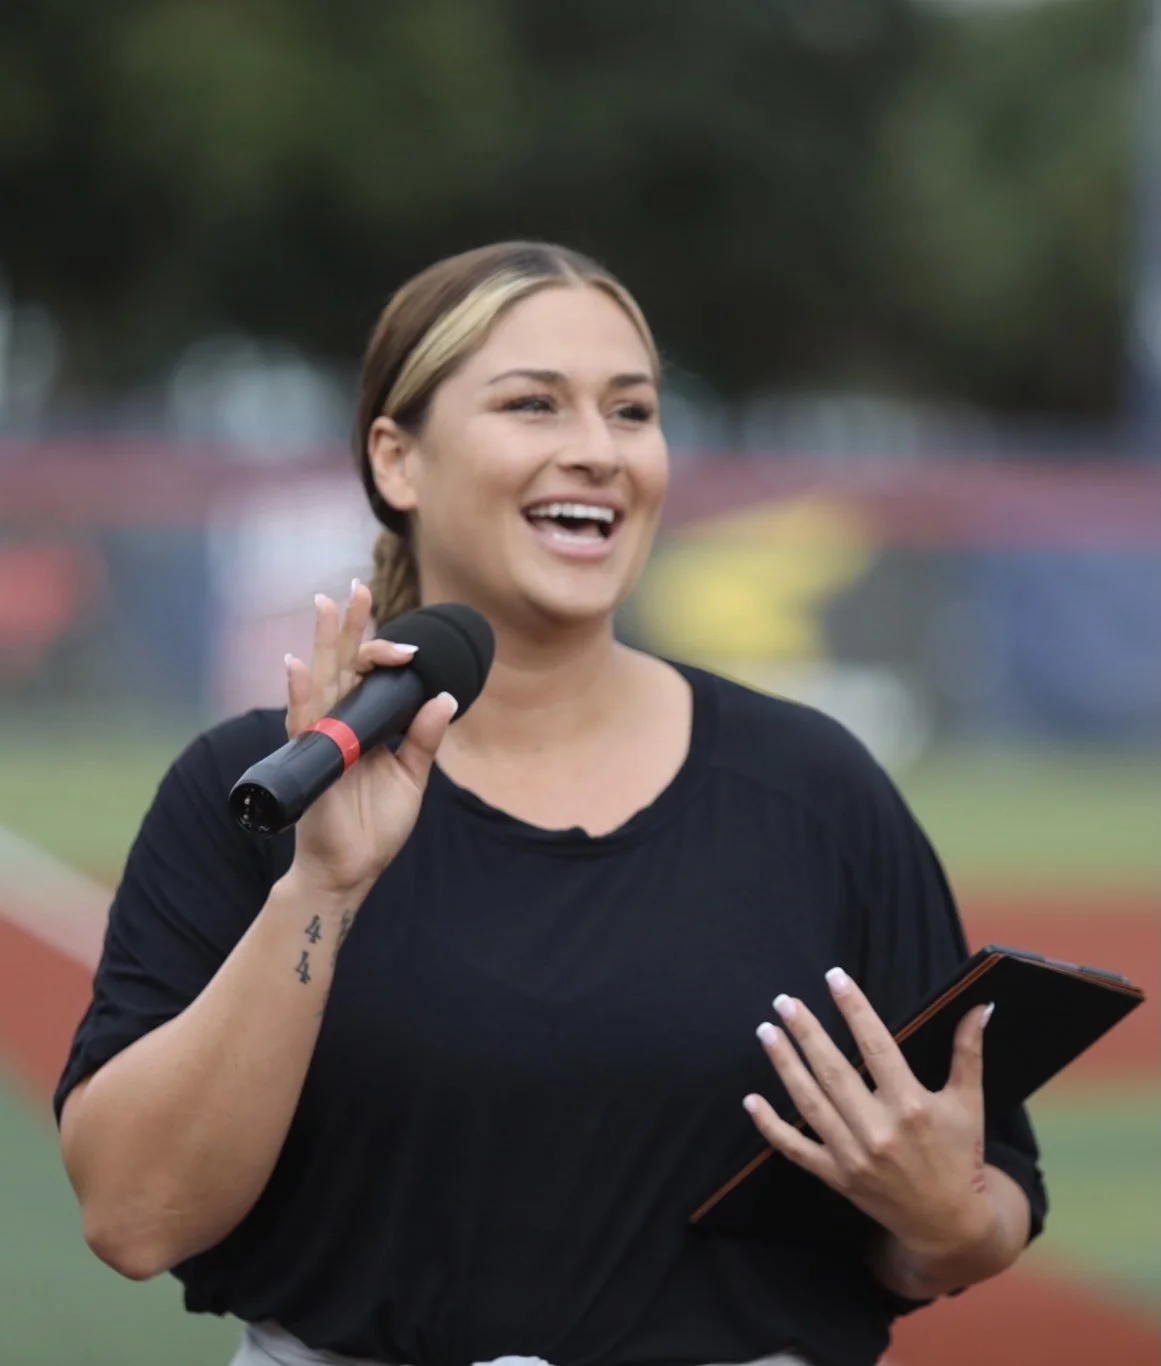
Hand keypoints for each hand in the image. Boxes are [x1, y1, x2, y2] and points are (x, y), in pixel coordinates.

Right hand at [284, 582, 457, 902]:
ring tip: (325, 603)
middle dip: (351, 626)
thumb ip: (425, 738)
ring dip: (325, 642)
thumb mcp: (412, 777)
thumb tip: (443, 695)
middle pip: (344, 665)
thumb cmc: (375, 827)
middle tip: (356, 587)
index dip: (388, 655)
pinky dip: (299, 692)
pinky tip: (298, 664)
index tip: (414, 649)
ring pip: (322, 680)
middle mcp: (339, 724)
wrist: (351, 870)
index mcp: (364, 726)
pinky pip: (302, 721)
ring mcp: (321, 738)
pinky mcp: (310, 760)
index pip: (372, 677)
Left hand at [743, 969, 996, 1263]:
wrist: (950, 1225)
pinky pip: (796, 1150)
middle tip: (783, 1001)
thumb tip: (979, 1006)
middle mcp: (880, 1131)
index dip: (854, 1008)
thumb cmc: (961, 1155)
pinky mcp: (837, 1177)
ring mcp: (854, 1156)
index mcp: (913, 1107)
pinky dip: (770, 1126)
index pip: (876, 1046)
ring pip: (809, 1103)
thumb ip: (969, 1052)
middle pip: (833, 1071)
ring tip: (765, 1031)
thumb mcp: (969, 1103)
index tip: (834, 977)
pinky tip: (750, 1099)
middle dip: (806, 1032)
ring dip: (784, 1065)